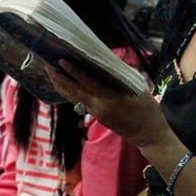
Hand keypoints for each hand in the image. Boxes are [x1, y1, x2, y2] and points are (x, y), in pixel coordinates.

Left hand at [45, 59, 170, 148]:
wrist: (148, 134)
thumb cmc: (147, 109)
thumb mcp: (138, 89)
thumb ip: (121, 75)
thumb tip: (106, 60)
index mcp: (110, 100)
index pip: (87, 83)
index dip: (74, 71)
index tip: (62, 61)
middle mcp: (99, 108)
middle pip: (73, 92)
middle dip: (59, 79)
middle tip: (47, 66)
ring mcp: (96, 114)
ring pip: (74, 98)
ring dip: (61, 86)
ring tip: (51, 73)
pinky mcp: (96, 116)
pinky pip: (79, 101)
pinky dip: (70, 92)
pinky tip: (65, 84)